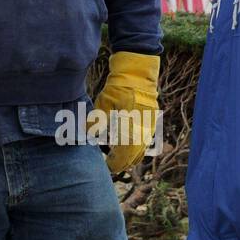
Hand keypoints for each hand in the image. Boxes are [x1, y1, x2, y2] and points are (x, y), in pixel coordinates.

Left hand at [93, 51, 159, 173]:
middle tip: (111, 164)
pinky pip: (144, 139)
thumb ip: (96, 121)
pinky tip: (124, 142)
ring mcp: (149, 126)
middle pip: (134, 155)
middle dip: (123, 161)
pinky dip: (135, 145)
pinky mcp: (151, 120)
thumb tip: (88, 133)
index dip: (116, 163)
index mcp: (132, 129)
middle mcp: (143, 130)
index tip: (108, 167)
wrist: (138, 73)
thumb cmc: (119, 87)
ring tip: (116, 155)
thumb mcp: (103, 104)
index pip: (125, 154)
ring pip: (141, 148)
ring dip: (129, 154)